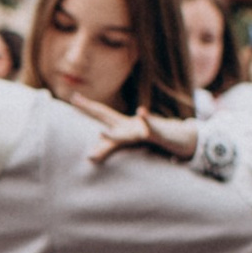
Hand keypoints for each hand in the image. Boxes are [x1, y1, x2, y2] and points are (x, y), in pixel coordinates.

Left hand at [72, 93, 197, 162]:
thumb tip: (89, 156)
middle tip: (75, 100)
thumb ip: (108, 149)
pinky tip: (141, 113)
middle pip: (106, 116)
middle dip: (91, 110)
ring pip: (127, 131)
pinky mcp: (157, 135)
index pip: (101, 114)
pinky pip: (152, 129)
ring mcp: (142, 129)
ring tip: (101, 133)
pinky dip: (147, 121)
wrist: (178, 137)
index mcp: (121, 125)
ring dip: (115, 133)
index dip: (87, 107)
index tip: (73, 97)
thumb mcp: (127, 145)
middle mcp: (129, 124)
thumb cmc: (150, 139)